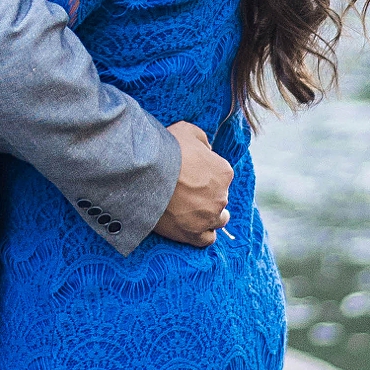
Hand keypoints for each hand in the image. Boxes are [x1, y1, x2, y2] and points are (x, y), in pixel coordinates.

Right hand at [150, 121, 232, 247]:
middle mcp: (222, 196)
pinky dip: (202, 233)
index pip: (221, 175)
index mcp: (224, 172)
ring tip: (192, 210)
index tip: (191, 173)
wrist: (145, 171)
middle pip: (220, 198)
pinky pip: (207, 239)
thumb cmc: (166, 148)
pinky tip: (191, 226)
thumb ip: (203, 141)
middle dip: (207, 194)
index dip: (206, 173)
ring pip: (218, 220)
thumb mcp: (187, 130)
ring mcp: (208, 217)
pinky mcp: (194, 233)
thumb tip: (207, 150)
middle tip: (186, 190)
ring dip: (210, 215)